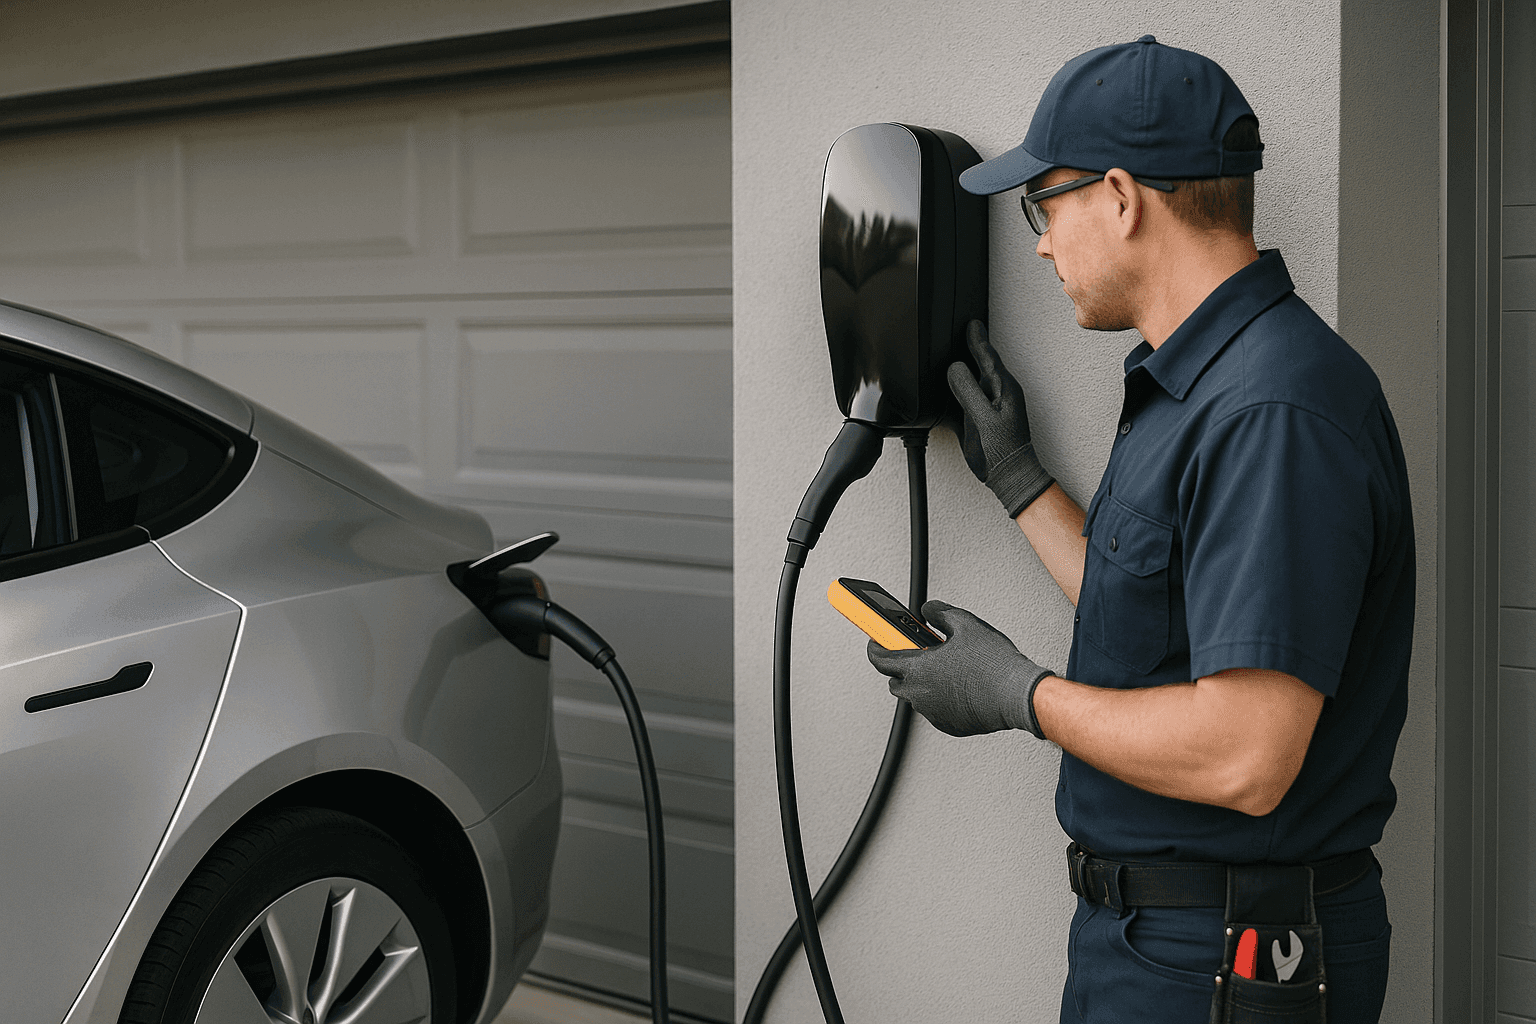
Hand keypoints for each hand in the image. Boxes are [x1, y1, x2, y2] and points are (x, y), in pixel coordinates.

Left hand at [866, 600, 1051, 738]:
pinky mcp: (948, 725)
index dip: (876, 647)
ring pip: (916, 696)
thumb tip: (929, 610)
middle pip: (895, 679)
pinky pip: (934, 710)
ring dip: (922, 682)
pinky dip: (938, 698)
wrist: (1018, 695)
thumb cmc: (994, 664)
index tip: (877, 640)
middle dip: (902, 666)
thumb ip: (939, 613)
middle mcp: (919, 694)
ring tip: (945, 668)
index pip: (880, 659)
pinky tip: (958, 686)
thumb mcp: (965, 623)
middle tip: (919, 652)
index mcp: (917, 669)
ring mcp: (933, 713)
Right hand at [947, 320, 1054, 517]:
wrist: (1007, 474)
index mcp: (1002, 388)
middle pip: (980, 364)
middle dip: (971, 347)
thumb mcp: (984, 417)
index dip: (977, 339)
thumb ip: (968, 390)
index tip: (970, 324)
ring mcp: (987, 406)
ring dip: (961, 368)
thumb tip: (955, 367)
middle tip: (964, 330)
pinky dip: (953, 391)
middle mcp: (995, 394)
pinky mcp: (977, 419)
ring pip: (971, 380)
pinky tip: (945, 388)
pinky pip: (963, 399)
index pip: (987, 357)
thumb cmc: (1004, 449)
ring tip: (953, 352)